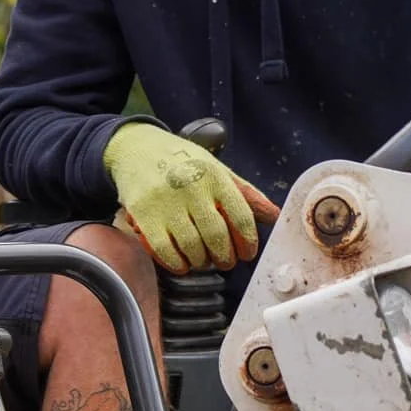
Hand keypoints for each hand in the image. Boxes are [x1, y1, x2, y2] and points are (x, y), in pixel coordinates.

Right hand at [103, 123, 279, 272]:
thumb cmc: (180, 160)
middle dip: (224, 257)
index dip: (248, 242)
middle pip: (217, 236)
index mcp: (214, 176)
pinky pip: (163, 249)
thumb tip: (274, 215)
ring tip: (201, 260)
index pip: (241, 216)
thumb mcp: (215, 168)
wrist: (136, 147)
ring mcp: (166, 201)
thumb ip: (244, 193)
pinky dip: (175, 263)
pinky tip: (180, 263)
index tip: (246, 253)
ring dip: (200, 261)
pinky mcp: (143, 213)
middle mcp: (192, 187)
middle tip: (224, 261)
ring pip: (191, 246)